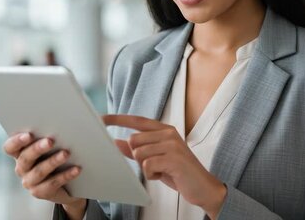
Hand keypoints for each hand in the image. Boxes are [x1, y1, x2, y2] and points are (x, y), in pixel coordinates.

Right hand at [2, 133, 86, 216]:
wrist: (66, 184)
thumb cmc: (58, 154)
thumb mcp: (53, 143)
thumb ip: (54, 131)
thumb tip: (72, 117)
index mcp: (20, 152)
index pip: (10, 147)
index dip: (16, 141)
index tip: (29, 134)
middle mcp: (21, 168)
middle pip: (25, 158)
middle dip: (37, 149)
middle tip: (51, 141)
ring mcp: (30, 182)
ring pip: (39, 171)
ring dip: (53, 161)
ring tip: (66, 153)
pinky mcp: (41, 192)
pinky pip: (53, 183)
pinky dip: (65, 175)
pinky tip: (76, 169)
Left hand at [103, 115, 226, 216]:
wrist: (203, 187)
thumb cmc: (179, 172)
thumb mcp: (156, 159)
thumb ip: (136, 150)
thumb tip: (116, 142)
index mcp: (164, 130)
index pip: (137, 120)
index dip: (118, 119)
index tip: (101, 118)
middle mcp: (168, 133)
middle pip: (133, 140)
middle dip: (138, 157)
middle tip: (154, 165)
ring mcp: (172, 144)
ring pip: (139, 153)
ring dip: (146, 167)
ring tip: (161, 170)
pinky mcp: (173, 158)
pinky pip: (147, 165)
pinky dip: (152, 175)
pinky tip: (164, 175)